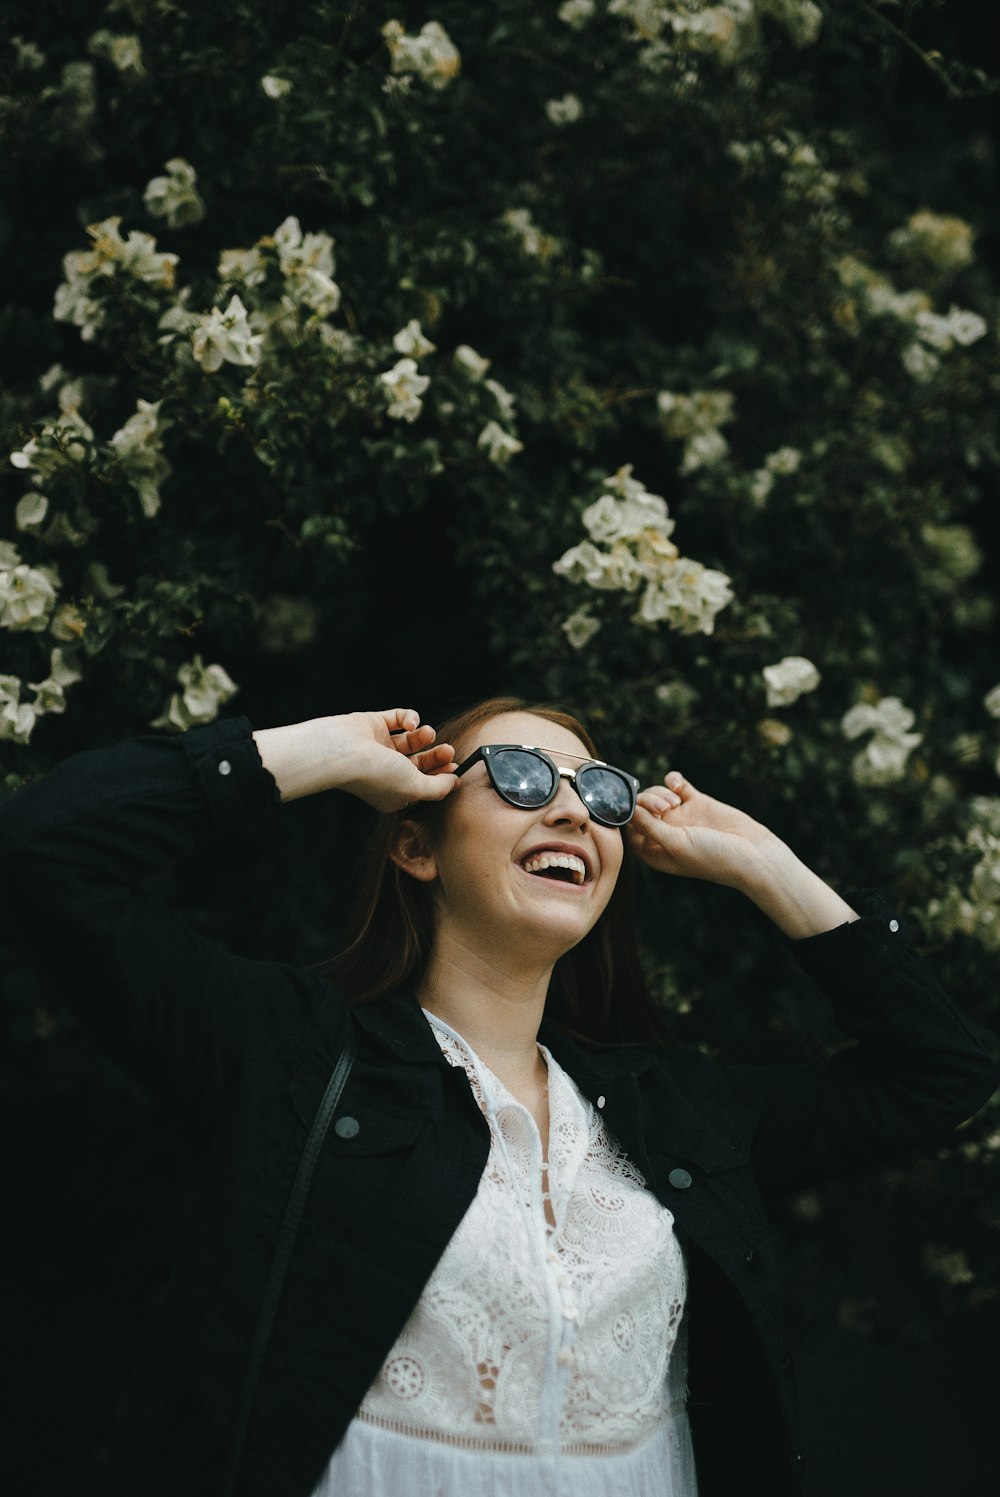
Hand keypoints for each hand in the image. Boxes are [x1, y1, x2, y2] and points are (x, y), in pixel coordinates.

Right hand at [329, 707, 458, 812]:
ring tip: (427, 734)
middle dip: (437, 756)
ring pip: (410, 740)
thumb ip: (438, 788)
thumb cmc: (377, 775)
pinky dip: (409, 718)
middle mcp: (385, 771)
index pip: (422, 785)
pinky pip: (398, 718)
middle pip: (419, 763)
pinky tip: (411, 723)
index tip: (455, 769)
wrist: (342, 751)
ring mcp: (379, 747)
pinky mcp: (374, 725)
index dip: (440, 777)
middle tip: (449, 750)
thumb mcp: (415, 788)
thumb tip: (454, 782)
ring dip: (425, 736)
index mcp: (393, 792)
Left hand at [625, 769, 785, 891]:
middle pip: (642, 809)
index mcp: (656, 851)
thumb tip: (627, 810)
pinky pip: (677, 786)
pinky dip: (673, 780)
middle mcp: (666, 834)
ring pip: (657, 795)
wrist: (753, 854)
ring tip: (675, 803)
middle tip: (665, 808)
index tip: (630, 806)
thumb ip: (650, 827)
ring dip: (660, 792)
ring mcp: (682, 817)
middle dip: (647, 802)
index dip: (628, 816)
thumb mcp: (676, 844)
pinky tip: (677, 784)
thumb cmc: (714, 858)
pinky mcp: (698, 803)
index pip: (630, 829)